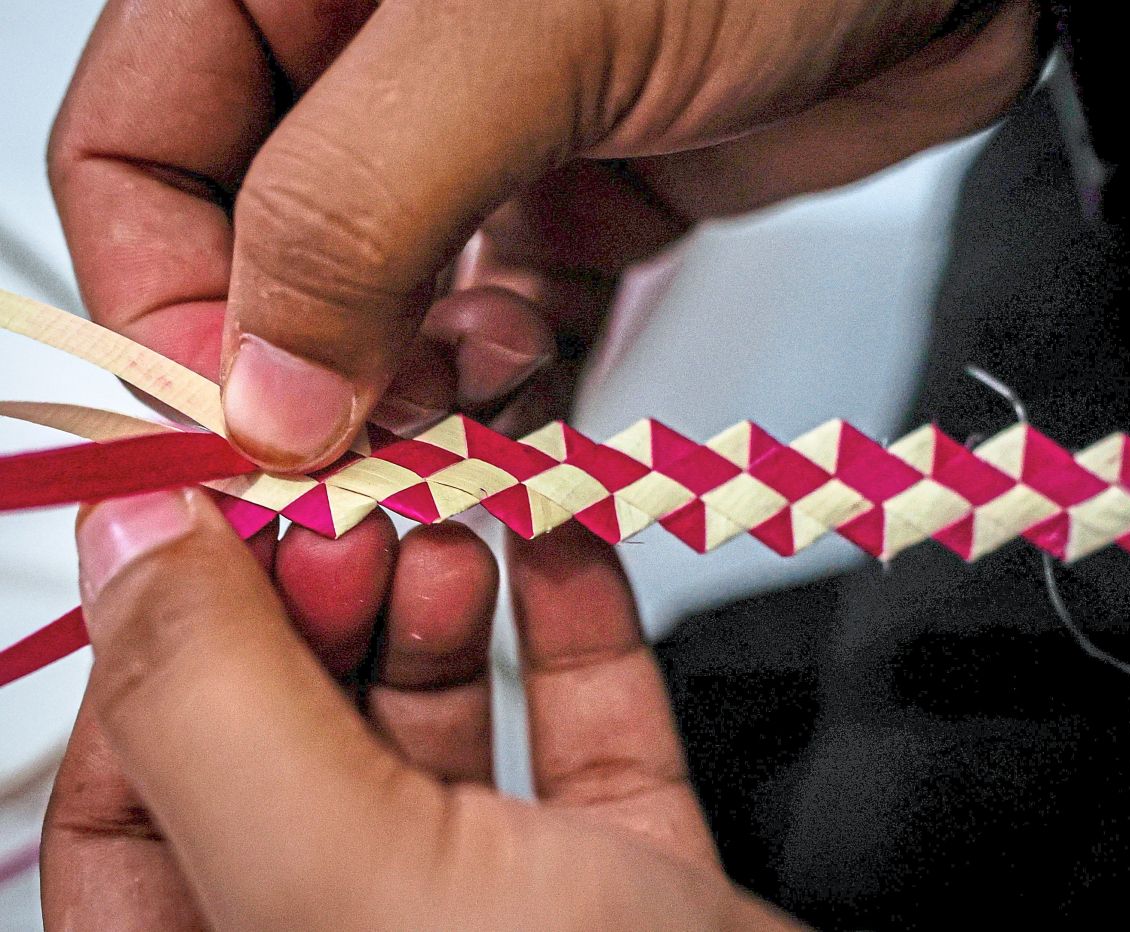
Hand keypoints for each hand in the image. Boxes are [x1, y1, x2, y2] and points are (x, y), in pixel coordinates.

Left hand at [41, 490, 794, 929]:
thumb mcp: (347, 887)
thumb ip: (217, 710)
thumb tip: (128, 544)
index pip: (131, 796)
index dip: (164, 643)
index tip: (217, 512)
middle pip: (287, 741)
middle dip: (320, 598)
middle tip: (358, 503)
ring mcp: (491, 916)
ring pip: (437, 726)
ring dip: (443, 599)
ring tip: (453, 513)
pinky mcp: (619, 877)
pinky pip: (580, 731)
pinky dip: (574, 626)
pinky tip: (562, 539)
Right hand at [49, 0, 1037, 470]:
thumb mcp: (526, 36)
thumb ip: (360, 206)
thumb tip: (263, 386)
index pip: (138, 145)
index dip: (163, 291)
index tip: (232, 418)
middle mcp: (371, 61)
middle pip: (250, 243)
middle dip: (298, 361)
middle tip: (354, 456)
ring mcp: (472, 138)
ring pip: (370, 300)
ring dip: (402, 383)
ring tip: (460, 410)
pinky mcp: (570, 199)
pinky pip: (488, 319)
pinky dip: (497, 377)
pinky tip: (524, 383)